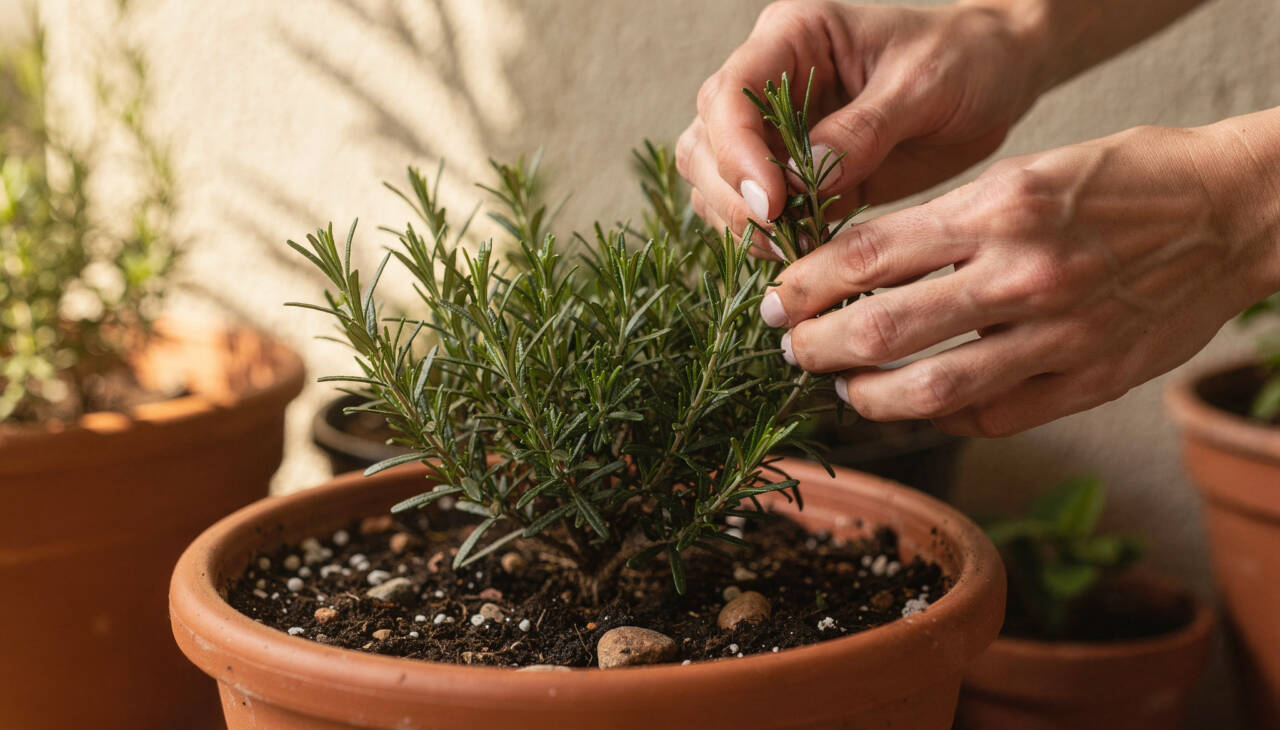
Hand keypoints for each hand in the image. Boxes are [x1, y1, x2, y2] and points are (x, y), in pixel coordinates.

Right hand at [677, 0, 1042, 256]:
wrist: (997, 75)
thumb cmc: (966, 59)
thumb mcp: (924, 84)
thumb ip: (864, 130)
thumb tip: (805, 181)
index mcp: (792, 36)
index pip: (729, 95)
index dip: (737, 153)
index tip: (773, 201)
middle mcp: (768, 79)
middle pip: (705, 143)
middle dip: (732, 196)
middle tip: (782, 235)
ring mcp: (774, 130)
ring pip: (713, 182)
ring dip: (741, 223)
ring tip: (794, 249)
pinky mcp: (793, 173)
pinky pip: (752, 211)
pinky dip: (764, 238)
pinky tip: (801, 252)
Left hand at [766, 123, 1279, 435]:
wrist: (1233, 212)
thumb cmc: (1122, 181)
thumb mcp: (1024, 172)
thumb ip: (946, 222)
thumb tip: (860, 269)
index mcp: (999, 207)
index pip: (868, 253)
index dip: (805, 285)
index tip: (776, 301)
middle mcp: (1024, 273)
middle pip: (883, 328)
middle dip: (818, 347)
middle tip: (792, 351)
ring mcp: (1060, 334)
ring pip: (932, 390)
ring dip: (868, 397)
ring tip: (844, 388)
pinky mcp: (1092, 380)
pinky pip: (994, 417)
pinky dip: (946, 417)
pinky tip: (924, 405)